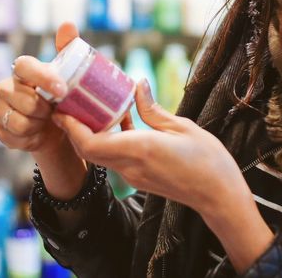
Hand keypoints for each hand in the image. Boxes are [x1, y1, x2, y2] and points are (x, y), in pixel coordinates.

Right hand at [0, 23, 87, 198]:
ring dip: (37, 125)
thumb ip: (67, 48)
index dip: (43, 78)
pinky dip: (28, 139)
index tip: (63, 90)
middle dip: (44, 110)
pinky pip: (12, 137)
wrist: (54, 129)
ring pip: (18, 121)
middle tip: (53, 111)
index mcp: (22, 70)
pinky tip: (35, 134)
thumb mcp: (68, 74)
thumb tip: (68, 24)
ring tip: (44, 122)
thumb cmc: (59, 98)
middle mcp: (5, 86)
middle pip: (24, 100)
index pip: (24, 66)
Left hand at [54, 80, 274, 271]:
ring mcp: (132, 175)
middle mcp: (130, 165)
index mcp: (139, 149)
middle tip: (70, 99)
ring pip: (99, 153)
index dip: (71, 127)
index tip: (62, 106)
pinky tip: (118, 117)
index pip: (90, 144)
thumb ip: (153, 108)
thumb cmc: (208, 161)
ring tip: (90, 104)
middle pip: (88, 149)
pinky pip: (114, 156)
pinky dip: (108, 138)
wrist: (219, 196)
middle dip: (74, 126)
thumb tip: (136, 84)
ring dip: (90, 132)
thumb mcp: (182, 127)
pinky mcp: (138, 177)